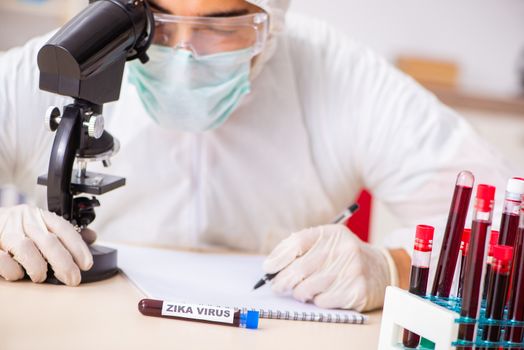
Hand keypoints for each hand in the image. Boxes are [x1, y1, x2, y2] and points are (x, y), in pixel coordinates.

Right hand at [0, 205, 92, 285]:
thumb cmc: (17, 228)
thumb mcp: (41, 224)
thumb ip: (65, 233)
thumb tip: (92, 237)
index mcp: (39, 215)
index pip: (63, 228)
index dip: (78, 247)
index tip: (87, 264)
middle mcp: (24, 220)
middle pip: (49, 241)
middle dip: (64, 263)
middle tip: (72, 279)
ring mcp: (5, 232)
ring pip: (26, 248)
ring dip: (38, 267)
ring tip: (40, 277)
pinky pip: (2, 259)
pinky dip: (13, 270)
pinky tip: (18, 275)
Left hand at [263, 224, 394, 311]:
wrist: (382, 270)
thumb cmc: (344, 257)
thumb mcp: (327, 242)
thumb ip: (302, 248)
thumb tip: (271, 265)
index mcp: (332, 233)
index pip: (297, 242)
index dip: (278, 257)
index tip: (268, 268)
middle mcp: (343, 249)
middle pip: (299, 268)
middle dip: (282, 280)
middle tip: (277, 286)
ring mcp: (351, 270)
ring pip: (307, 288)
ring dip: (299, 292)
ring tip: (303, 289)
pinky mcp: (356, 291)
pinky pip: (322, 301)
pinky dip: (317, 300)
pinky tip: (324, 293)